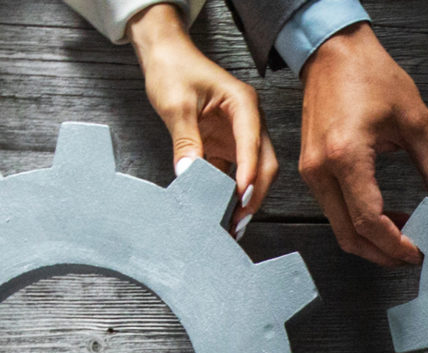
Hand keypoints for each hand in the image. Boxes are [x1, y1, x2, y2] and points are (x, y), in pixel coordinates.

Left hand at [129, 3, 274, 226]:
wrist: (164, 55)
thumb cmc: (173, 69)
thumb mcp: (176, 106)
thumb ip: (186, 141)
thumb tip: (189, 174)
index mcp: (243, 104)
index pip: (253, 143)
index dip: (249, 173)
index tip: (240, 198)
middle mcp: (247, 119)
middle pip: (263, 162)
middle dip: (254, 194)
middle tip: (239, 221)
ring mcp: (238, 132)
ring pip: (251, 170)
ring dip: (242, 196)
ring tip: (230, 222)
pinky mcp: (224, 142)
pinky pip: (231, 171)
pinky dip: (225, 190)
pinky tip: (217, 208)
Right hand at [296, 23, 427, 265]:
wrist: (333, 51)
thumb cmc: (368, 74)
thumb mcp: (414, 120)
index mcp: (346, 156)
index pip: (369, 220)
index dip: (396, 244)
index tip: (419, 251)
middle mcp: (321, 169)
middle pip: (348, 234)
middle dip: (382, 253)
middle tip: (412, 255)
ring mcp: (311, 171)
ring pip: (338, 226)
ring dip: (370, 238)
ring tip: (403, 234)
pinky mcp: (311, 169)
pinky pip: (332, 209)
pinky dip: (357, 221)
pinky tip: (384, 213)